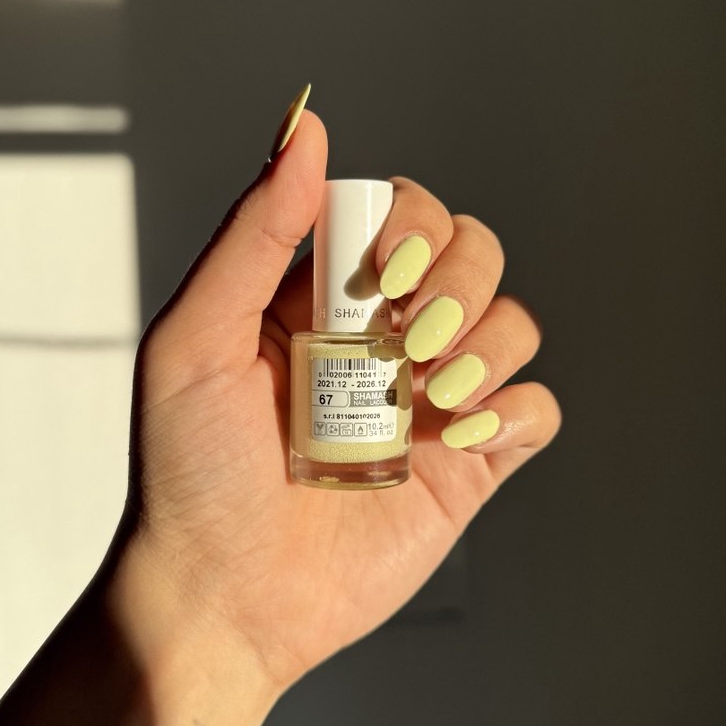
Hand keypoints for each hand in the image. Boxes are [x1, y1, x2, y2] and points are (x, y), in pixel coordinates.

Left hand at [115, 99, 560, 693]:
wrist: (222, 598)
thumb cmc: (190, 473)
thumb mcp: (195, 339)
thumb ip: (253, 234)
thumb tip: (304, 127)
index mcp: (324, 298)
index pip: (403, 212)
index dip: (413, 223)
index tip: (382, 275)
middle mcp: (384, 339)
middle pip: (474, 254)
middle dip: (459, 280)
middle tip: (406, 338)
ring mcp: (430, 401)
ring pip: (513, 324)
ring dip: (488, 345)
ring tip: (430, 399)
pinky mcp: (468, 466)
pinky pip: (536, 410)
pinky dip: (516, 411)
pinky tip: (457, 437)